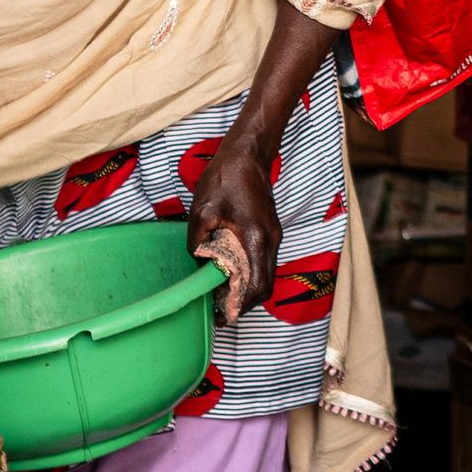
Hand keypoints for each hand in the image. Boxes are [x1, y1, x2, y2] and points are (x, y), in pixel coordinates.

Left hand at [186, 145, 282, 323]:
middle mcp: (271, 241)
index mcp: (256, 238)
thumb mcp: (203, 209)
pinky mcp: (270, 231)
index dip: (241, 307)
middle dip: (245, 304)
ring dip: (247, 290)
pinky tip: (230, 275)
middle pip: (265, 286)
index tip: (223, 316)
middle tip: (221, 311)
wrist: (249, 154)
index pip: (256, 286)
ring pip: (266, 276)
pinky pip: (263, 262)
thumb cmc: (227, 177)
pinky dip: (250, 275)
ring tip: (222, 296)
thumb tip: (197, 262)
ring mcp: (274, 236)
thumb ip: (198, 240)